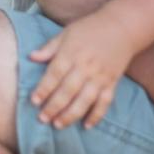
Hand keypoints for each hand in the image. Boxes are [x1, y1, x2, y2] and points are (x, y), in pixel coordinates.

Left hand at [28, 13, 132, 128]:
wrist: (122, 27)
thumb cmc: (90, 29)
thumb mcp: (67, 33)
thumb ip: (49, 47)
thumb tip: (31, 57)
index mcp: (71, 53)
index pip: (55, 74)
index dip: (44, 89)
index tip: (34, 101)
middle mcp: (85, 67)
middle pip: (68, 90)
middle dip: (54, 106)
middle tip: (42, 119)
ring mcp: (100, 76)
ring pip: (85, 100)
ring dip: (71, 114)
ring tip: (58, 125)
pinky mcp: (112, 82)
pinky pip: (105, 102)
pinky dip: (97, 115)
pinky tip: (86, 125)